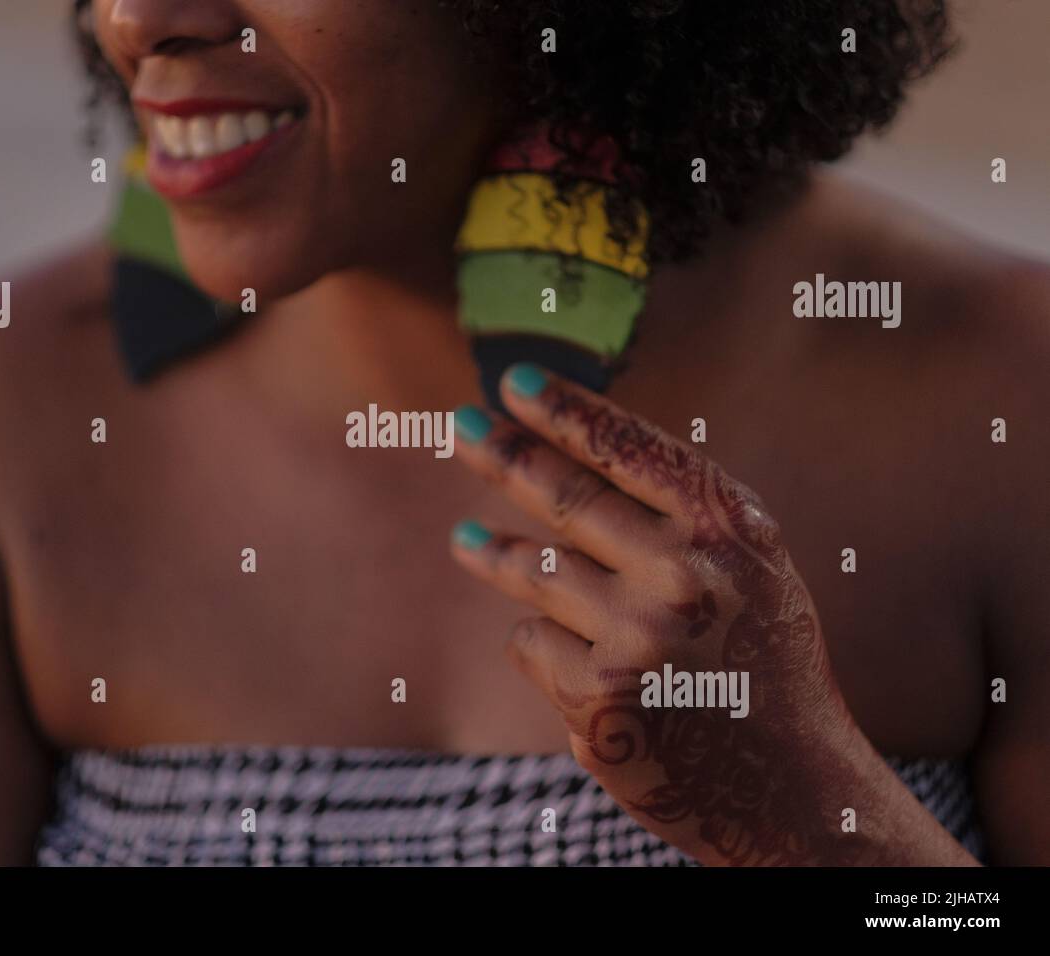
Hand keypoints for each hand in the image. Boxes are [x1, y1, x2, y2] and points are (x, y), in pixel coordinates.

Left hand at [450, 363, 913, 865]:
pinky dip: (543, 645)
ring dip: (492, 554)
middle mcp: (685, 574)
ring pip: (534, 571)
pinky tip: (576, 661)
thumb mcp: (748, 567)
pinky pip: (533, 643)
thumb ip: (677, 513)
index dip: (566, 411)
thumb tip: (564, 448)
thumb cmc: (757, 657)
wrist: (787, 782)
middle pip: (566, 496)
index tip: (513, 383)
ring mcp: (638, 638)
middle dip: (503, 453)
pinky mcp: (599, 700)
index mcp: (730, 529)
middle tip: (460, 426)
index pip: (629, 448)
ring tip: (464, 541)